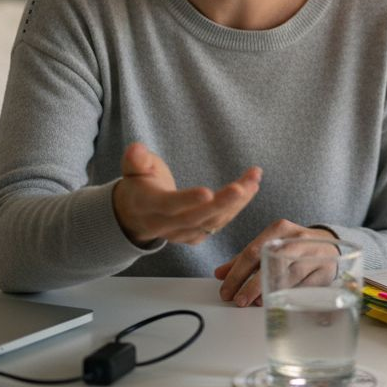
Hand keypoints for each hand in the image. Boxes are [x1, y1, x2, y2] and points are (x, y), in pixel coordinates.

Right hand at [112, 142, 260, 245]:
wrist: (137, 214)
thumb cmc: (140, 184)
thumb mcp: (132, 168)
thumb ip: (135, 159)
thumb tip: (136, 149)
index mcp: (148, 206)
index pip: (169, 205)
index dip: (188, 200)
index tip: (208, 191)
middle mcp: (165, 225)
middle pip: (196, 218)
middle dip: (222, 203)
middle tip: (243, 187)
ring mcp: (181, 234)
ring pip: (212, 222)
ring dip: (237, 203)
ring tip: (254, 179)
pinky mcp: (195, 237)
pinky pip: (218, 224)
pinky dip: (236, 208)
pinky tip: (250, 189)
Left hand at [213, 220, 339, 306]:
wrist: (330, 244)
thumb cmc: (294, 246)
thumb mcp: (270, 244)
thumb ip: (244, 259)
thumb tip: (220, 274)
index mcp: (280, 229)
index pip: (253, 251)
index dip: (237, 273)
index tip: (226, 290)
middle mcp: (298, 238)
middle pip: (270, 262)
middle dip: (251, 284)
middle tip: (239, 300)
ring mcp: (314, 254)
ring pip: (288, 275)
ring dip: (270, 292)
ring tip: (255, 303)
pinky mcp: (326, 270)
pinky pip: (304, 287)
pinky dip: (289, 296)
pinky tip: (278, 302)